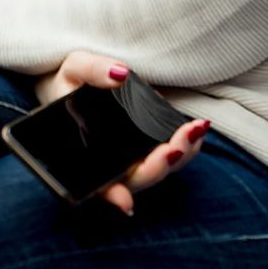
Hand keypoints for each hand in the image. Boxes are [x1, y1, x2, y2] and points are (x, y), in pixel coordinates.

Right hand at [33, 50, 209, 215]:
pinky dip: (185, 146)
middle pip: (139, 177)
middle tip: (176, 143)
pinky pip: (169, 156)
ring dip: (181, 154)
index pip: (96, 183)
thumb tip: (120, 75)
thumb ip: (93, 70)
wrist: (76, 84)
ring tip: (195, 129)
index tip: (124, 200)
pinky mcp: (147, 147)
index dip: (111, 195)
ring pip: (159, 170)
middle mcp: (109, 164)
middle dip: (161, 163)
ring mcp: (131, 158)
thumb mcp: (74, 67)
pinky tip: (197, 129)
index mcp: (83, 152)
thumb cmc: (70, 82)